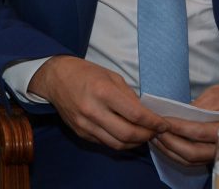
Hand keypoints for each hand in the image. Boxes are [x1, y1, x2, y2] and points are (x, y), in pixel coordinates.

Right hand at [28, 56, 169, 148]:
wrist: (55, 78)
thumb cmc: (85, 73)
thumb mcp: (111, 76)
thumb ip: (129, 96)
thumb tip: (146, 114)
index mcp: (103, 91)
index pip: (135, 115)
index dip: (153, 122)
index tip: (163, 124)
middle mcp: (93, 110)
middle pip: (128, 134)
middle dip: (147, 135)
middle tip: (156, 132)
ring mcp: (85, 124)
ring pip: (117, 144)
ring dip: (135, 143)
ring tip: (144, 135)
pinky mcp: (81, 132)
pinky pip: (105, 143)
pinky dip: (120, 142)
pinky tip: (127, 135)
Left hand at [153, 83, 218, 165]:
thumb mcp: (214, 95)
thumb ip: (196, 108)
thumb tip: (174, 117)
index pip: (200, 132)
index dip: (179, 128)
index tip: (163, 121)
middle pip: (194, 152)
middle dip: (171, 142)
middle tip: (155, 131)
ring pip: (190, 160)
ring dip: (170, 150)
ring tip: (154, 137)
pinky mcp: (212, 156)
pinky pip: (191, 160)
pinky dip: (175, 153)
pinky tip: (163, 143)